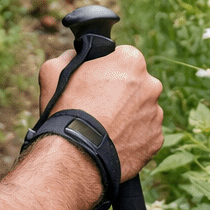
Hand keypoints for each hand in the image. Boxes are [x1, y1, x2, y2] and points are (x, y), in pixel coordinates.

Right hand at [38, 45, 163, 179]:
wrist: (77, 154)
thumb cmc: (67, 109)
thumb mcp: (53, 71)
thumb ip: (68, 57)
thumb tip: (74, 56)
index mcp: (132, 61)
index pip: (123, 57)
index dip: (107, 69)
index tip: (96, 82)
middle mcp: (151, 85)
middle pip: (137, 84)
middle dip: (122, 92)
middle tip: (99, 107)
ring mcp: (156, 114)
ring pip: (142, 110)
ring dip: (128, 116)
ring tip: (105, 128)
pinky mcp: (156, 140)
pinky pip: (145, 135)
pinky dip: (132, 138)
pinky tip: (113, 142)